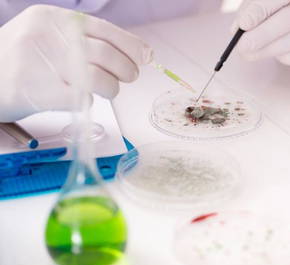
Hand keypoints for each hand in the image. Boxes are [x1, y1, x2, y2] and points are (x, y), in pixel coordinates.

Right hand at [0, 5, 152, 121]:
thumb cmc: (23, 61)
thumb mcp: (48, 37)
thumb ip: (83, 41)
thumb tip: (131, 54)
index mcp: (53, 18)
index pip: (104, 30)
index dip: (131, 45)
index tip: (146, 56)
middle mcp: (46, 36)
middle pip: (106, 55)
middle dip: (126, 69)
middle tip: (129, 77)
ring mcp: (40, 63)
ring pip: (97, 78)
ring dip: (111, 87)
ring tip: (109, 90)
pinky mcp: (36, 91)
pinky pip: (79, 99)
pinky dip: (88, 101)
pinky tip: (82, 98)